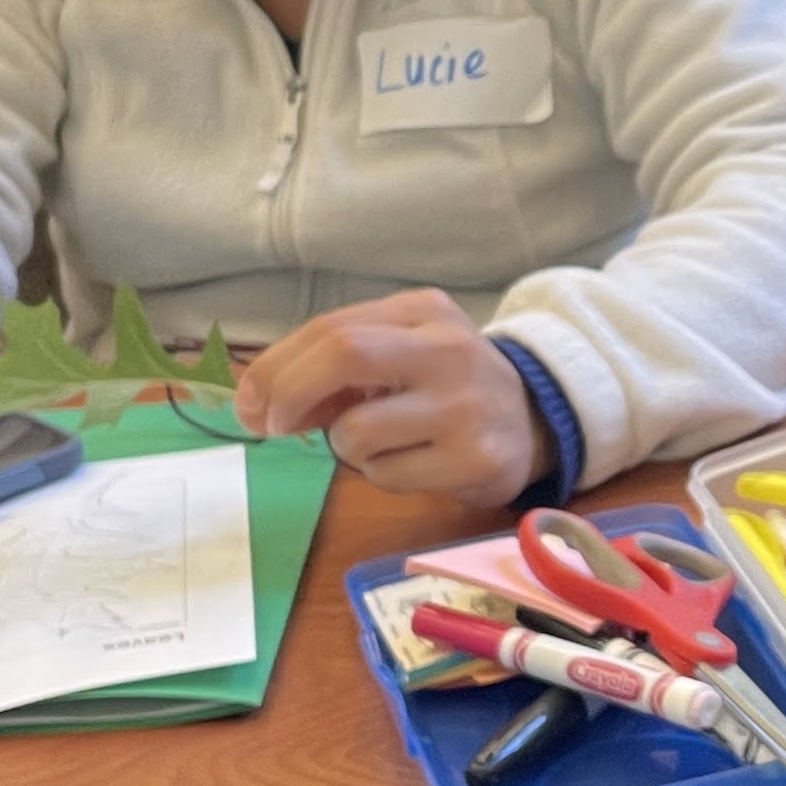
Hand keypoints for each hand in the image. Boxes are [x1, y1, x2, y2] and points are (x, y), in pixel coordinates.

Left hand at [233, 289, 540, 508]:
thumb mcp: (404, 351)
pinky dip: (381, 474)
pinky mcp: (473, 459)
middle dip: (288, 394)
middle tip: (269, 425)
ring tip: (381, 443)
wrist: (536, 421)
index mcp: (424, 311)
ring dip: (345, 448)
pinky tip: (414, 462)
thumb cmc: (448, 385)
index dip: (276, 367)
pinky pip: (386, 474)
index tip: (249, 401)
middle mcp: (447, 349)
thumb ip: (340, 363)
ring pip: (356, 432)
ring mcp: (463, 406)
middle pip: (343, 355)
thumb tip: (260, 400)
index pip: (331, 328)